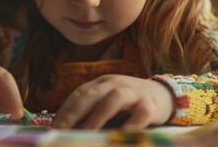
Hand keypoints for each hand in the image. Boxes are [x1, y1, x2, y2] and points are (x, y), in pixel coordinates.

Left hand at [52, 75, 174, 130]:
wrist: (165, 93)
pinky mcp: (151, 104)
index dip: (64, 111)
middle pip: (91, 95)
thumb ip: (91, 112)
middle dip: (73, 113)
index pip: (78, 94)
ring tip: (86, 135)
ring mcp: (133, 92)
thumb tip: (66, 131)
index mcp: (101, 83)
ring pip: (114, 99)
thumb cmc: (129, 103)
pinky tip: (123, 134)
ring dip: (98, 117)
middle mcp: (114, 84)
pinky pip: (141, 113)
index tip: (53, 128)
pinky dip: (132, 124)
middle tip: (61, 131)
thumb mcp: (108, 101)